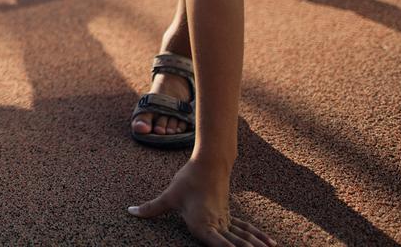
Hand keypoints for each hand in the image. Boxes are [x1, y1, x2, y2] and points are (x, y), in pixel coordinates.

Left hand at [129, 158, 273, 245]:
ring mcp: (225, 221)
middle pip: (236, 244)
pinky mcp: (229, 217)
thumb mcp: (169, 196)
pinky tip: (269, 243)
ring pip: (244, 238)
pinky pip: (246, 230)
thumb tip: (131, 212)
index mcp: (202, 225)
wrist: (208, 163)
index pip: (218, 244)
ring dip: (256, 245)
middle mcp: (217, 226)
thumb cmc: (188, 181)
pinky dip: (257, 237)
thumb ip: (151, 209)